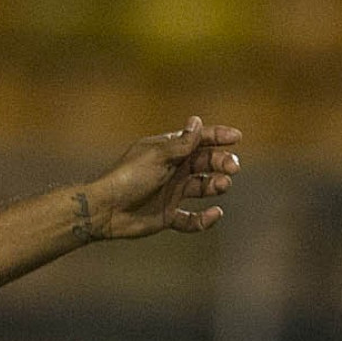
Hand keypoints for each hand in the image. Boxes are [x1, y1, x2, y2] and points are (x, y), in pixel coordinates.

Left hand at [82, 117, 241, 240]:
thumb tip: (197, 121)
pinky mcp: (167, 215)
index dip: (218, 137)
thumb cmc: (128, 178)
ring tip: (221, 185)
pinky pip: (191, 219)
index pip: (198, 139)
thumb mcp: (157, 156)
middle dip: (221, 162)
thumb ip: (181, 144)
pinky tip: (215, 214)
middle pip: (204, 163)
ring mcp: (171, 193)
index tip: (236, 138)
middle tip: (231, 168)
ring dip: (215, 185)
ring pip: (202, 187)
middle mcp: (172, 170)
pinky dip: (204, 219)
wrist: (106, 210)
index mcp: (169, 150)